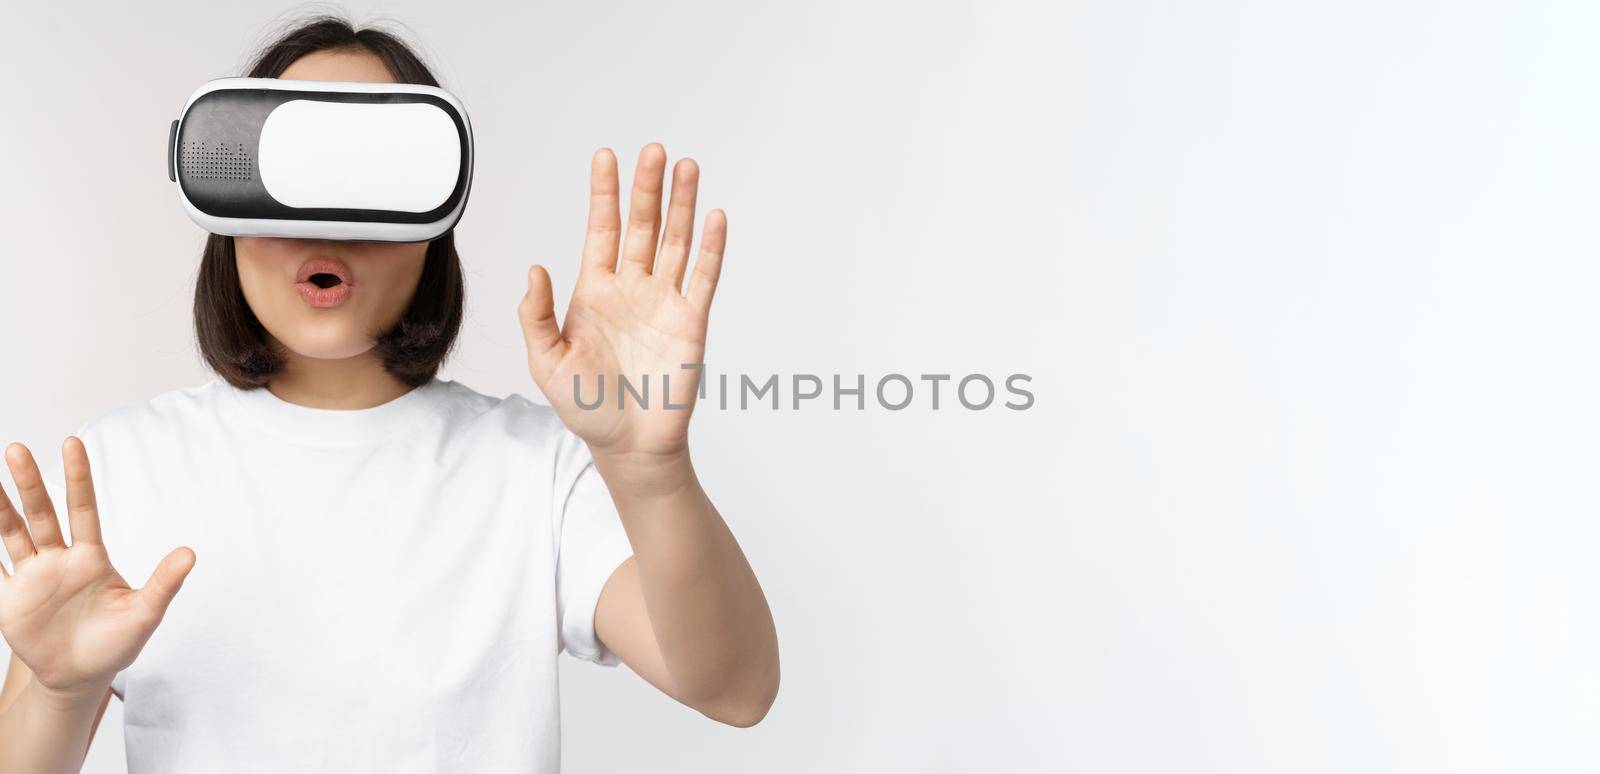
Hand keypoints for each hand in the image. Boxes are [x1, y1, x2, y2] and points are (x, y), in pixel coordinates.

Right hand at [0, 438, 194, 699]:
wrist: (82, 677)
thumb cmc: (116, 642)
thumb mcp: (144, 614)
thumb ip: (164, 584)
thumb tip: (191, 553)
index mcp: (92, 557)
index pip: (83, 509)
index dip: (78, 478)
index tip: (72, 442)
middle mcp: (59, 559)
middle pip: (43, 513)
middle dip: (30, 483)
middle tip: (17, 449)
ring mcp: (32, 576)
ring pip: (12, 533)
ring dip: (0, 508)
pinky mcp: (10, 599)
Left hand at [518, 144, 726, 460]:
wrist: (629, 444)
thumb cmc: (586, 406)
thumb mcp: (546, 361)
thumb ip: (536, 316)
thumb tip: (535, 268)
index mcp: (594, 290)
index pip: (602, 229)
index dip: (604, 193)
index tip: (606, 157)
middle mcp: (632, 287)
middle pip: (642, 225)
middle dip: (647, 187)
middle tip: (654, 150)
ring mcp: (664, 301)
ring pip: (675, 241)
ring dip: (682, 205)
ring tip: (687, 167)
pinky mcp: (692, 321)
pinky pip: (704, 276)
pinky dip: (711, 247)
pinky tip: (714, 217)